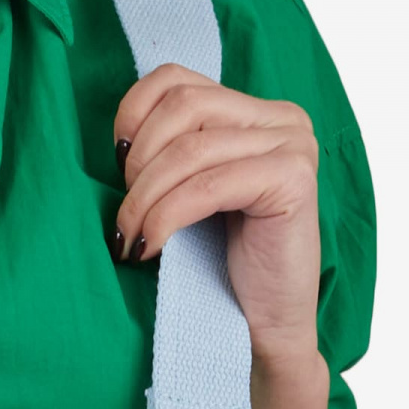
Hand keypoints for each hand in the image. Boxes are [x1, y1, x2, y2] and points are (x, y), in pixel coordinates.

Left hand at [108, 66, 321, 373]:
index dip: (131, 115)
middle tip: (125, 216)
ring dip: (144, 198)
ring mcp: (293, 145)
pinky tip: (149, 248)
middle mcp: (281, 118)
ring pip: (190, 148)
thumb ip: (171, 150)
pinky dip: (166, 216)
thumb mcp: (188, 192)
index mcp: (254, 111)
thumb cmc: (219, 265)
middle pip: (182, 106)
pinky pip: (207, 186)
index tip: (115, 167)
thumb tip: (118, 135)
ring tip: (130, 238)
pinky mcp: (293, 180)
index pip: (176, 79)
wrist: (262, 329)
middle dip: (138, 162)